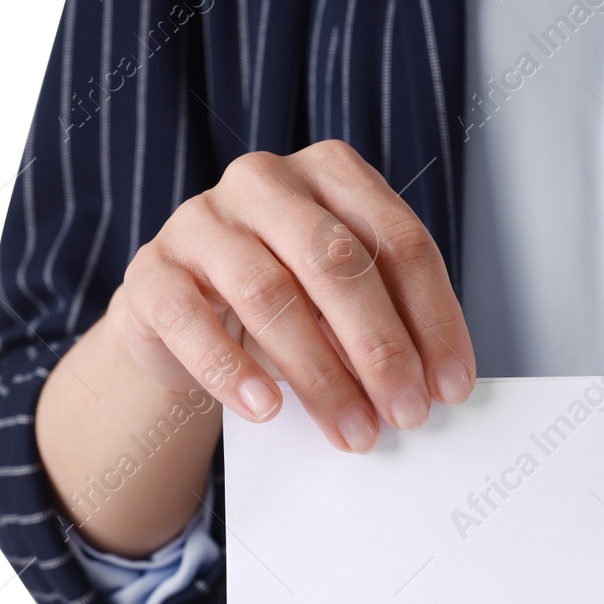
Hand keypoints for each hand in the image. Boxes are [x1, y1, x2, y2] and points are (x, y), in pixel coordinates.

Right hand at [115, 140, 476, 452]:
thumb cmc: (284, 301)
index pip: (399, 242)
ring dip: (320, 375)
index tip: (451, 385)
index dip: (433, 318)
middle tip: (406, 412)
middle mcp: (266, 182)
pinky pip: (192, 321)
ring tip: (352, 430)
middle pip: (337, 264)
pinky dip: (233, 372)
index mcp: (332, 173)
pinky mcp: (153, 270)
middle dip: (381, 349)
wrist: (183, 316)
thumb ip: (387, 320)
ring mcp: (202, 220)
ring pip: (270, 295)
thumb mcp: (342, 299)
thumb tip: (433, 383)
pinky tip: (265, 410)